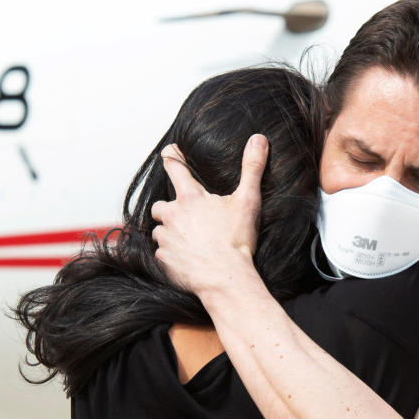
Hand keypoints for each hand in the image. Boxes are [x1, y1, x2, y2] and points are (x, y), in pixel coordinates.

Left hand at [151, 137, 266, 293]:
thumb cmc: (236, 241)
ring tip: (187, 239)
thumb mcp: (248, 201)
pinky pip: (162, 254)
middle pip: (160, 205)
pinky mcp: (164, 260)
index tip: (168, 151)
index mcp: (191, 198)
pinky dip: (171, 254)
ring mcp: (166, 238)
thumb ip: (252, 168)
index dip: (171, 156)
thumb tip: (259, 140)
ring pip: (159, 230)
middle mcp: (173, 215)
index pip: (175, 168)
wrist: (226, 278)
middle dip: (169, 208)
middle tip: (184, 215)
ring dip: (169, 232)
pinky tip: (186, 258)